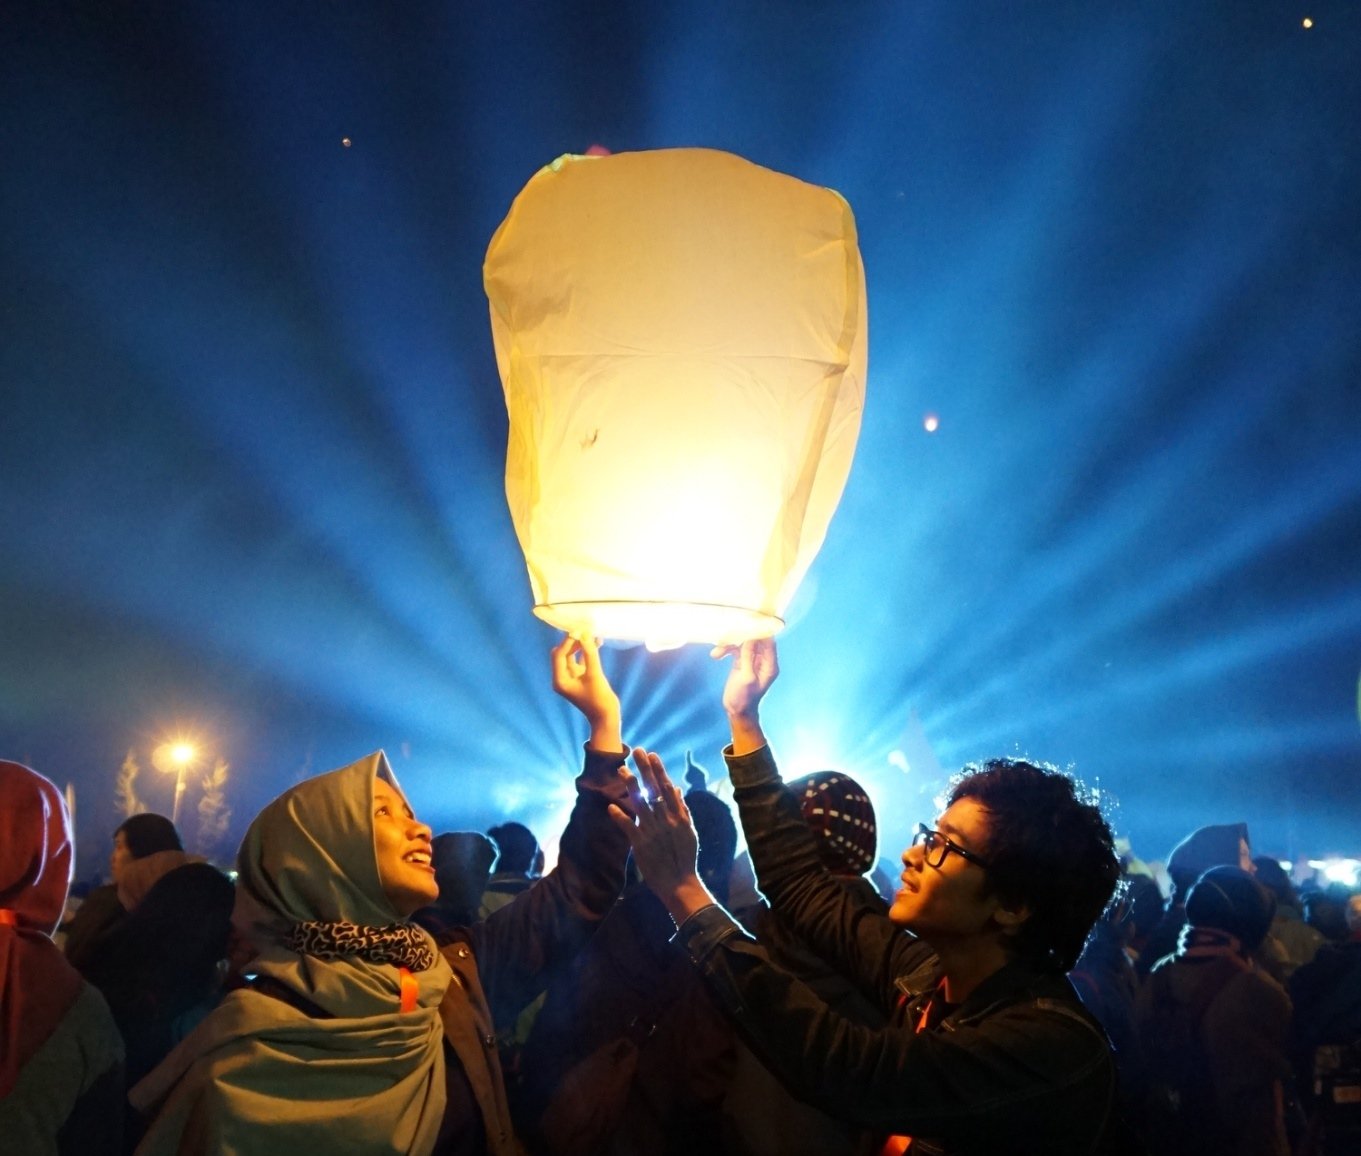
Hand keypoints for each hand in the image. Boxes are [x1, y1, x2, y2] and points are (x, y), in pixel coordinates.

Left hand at [552, 635, 622, 749]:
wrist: (606, 717)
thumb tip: (585, 635)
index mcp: (560, 680)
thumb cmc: (599, 699)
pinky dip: (587, 652)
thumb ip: (590, 654)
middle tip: (585, 630)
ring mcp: (571, 677)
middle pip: (563, 653)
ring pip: (572, 655)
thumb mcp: (595, 675)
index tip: (579, 630)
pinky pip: (580, 660)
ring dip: (581, 645)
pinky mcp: (580, 677)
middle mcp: (562, 678)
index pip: (559, 655)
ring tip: (593, 635)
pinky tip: (597, 643)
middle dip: (573, 642)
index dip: (568, 641)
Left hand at [606, 748, 712, 920]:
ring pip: (640, 803)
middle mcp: (666, 820)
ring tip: (621, 769)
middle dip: (645, 769)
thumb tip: (676, 789)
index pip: (666, 787)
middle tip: (637, 751)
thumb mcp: (688, 831)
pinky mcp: (641, 845)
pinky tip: (611, 806)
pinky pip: (629, 827)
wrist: (679, 882)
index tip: (651, 754)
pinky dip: (620, 816)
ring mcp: (653, 831)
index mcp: (678, 816)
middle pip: (653, 789)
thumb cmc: (685, 857)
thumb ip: (682, 809)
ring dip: (630, 786)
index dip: (658, 770)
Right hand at [711, 639, 777, 754]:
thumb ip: (749, 657)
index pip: (768, 641)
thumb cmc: (744, 698)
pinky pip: (735, 649)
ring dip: (729, 644)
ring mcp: (752, 659)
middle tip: (726, 634)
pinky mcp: (742, 660)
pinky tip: (716, 655)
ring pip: (742, 643)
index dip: (759, 630)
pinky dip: (726, 649)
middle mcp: (763, 660)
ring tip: (716, 652)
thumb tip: (750, 638)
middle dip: (740, 636)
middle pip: (754, 639)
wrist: (737, 711)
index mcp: (770, 664)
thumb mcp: (746, 677)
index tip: (747, 622)